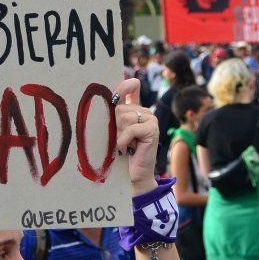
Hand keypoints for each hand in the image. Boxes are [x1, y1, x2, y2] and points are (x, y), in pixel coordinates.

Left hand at [113, 78, 158, 194]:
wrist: (135, 173)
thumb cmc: (122, 153)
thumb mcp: (115, 132)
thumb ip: (113, 116)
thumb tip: (106, 103)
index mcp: (135, 110)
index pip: (132, 88)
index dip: (124, 85)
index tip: (118, 92)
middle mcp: (145, 112)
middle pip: (120, 108)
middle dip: (115, 125)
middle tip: (121, 140)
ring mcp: (151, 119)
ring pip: (125, 117)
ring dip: (119, 134)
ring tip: (126, 145)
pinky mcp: (153, 129)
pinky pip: (131, 128)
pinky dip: (124, 140)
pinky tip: (127, 149)